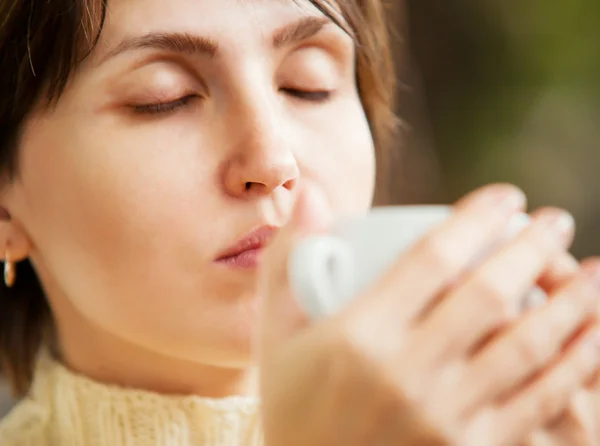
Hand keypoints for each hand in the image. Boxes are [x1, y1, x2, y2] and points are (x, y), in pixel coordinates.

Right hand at [258, 183, 599, 445]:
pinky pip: (539, 403)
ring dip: (572, 304)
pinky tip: (595, 336)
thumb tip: (309, 189)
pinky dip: (576, 366)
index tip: (506, 196)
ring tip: (593, 271)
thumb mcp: (276, 333)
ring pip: (527, 348)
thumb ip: (289, 258)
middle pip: (488, 295)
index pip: (433, 258)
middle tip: (554, 221)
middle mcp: (407, 375)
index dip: (477, 219)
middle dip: (532, 248)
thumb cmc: (293, 404)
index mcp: (359, 337)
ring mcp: (445, 418)